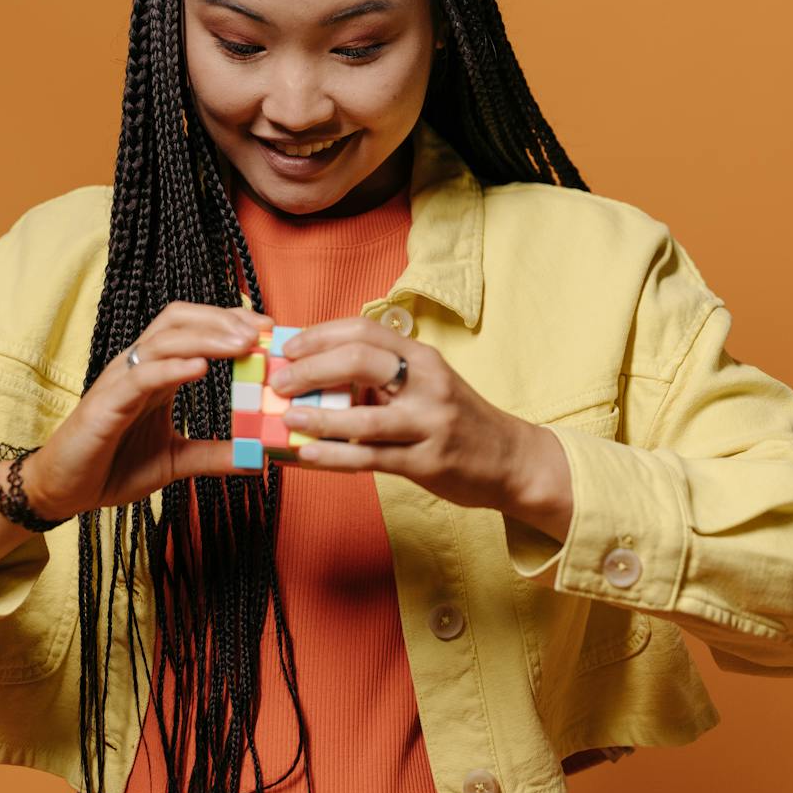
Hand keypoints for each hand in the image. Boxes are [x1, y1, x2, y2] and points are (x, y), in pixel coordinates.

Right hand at [25, 301, 274, 516]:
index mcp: (157, 374)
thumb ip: (213, 455)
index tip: (268, 330)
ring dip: (205, 337)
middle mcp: (138, 367)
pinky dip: (171, 368)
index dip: (229, 322)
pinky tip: (199, 369)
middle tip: (261, 331)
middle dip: (222, 319)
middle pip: (179, 320)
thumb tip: (259, 458)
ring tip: (241, 345)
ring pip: (162, 340)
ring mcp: (120, 381)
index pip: (194, 329)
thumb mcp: (176, 461)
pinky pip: (140, 376)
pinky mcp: (105, 404)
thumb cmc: (113, 467)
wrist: (66, 491)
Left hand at [271, 316, 572, 528]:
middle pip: (360, 361)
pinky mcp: (427, 462)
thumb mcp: (426, 383)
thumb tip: (316, 374)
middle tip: (281, 380)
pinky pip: (370, 458)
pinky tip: (307, 455)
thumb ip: (382, 376)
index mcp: (422, 357)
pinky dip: (334, 456)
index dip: (320, 335)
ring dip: (317, 418)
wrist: (511, 460)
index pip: (365, 330)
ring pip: (364, 417)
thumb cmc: (456, 419)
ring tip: (287, 418)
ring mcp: (428, 423)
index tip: (289, 348)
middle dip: (312, 369)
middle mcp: (427, 383)